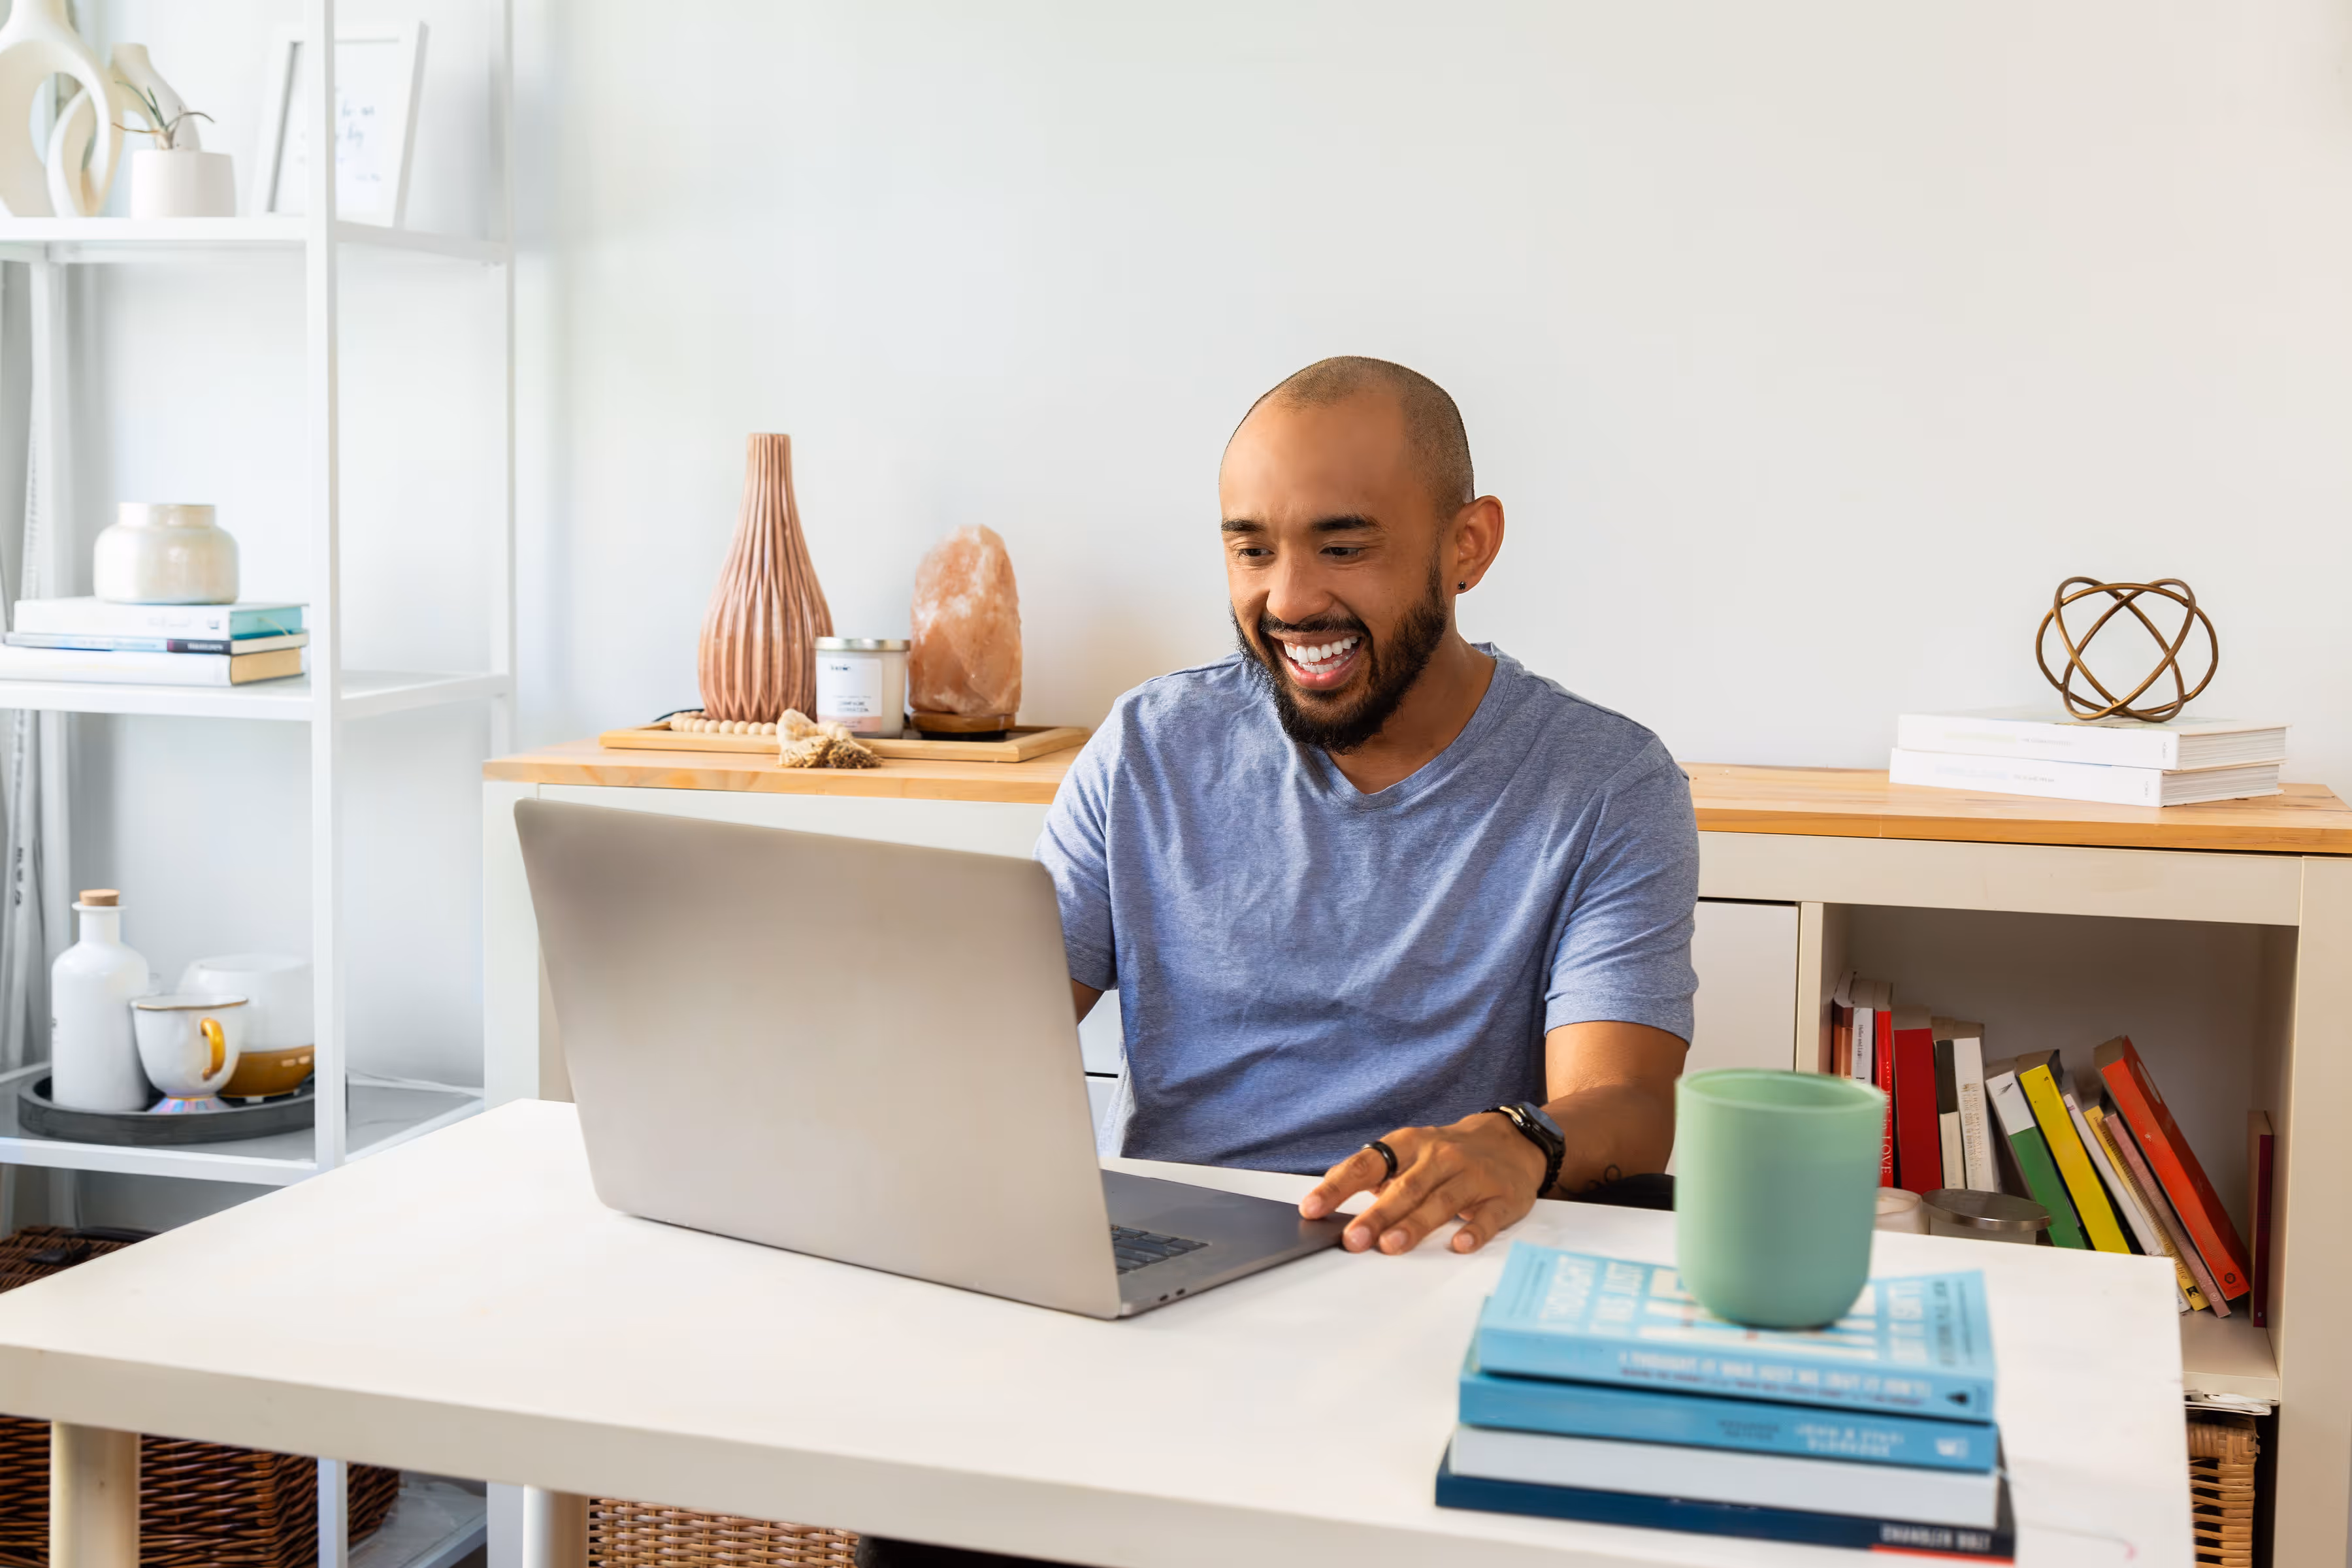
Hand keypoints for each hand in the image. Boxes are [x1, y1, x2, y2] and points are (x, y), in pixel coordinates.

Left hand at [1298, 1112, 1547, 1254]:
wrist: (1512, 1141)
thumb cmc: (1448, 1153)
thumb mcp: (1409, 1151)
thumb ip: (1374, 1173)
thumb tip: (1327, 1198)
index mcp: (1410, 1144)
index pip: (1368, 1163)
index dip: (1338, 1186)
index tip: (1312, 1208)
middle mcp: (1440, 1157)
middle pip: (1405, 1188)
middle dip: (1377, 1214)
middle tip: (1353, 1240)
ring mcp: (1473, 1177)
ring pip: (1441, 1202)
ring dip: (1415, 1224)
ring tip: (1391, 1245)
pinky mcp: (1503, 1197)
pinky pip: (1487, 1216)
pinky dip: (1474, 1230)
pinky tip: (1459, 1244)